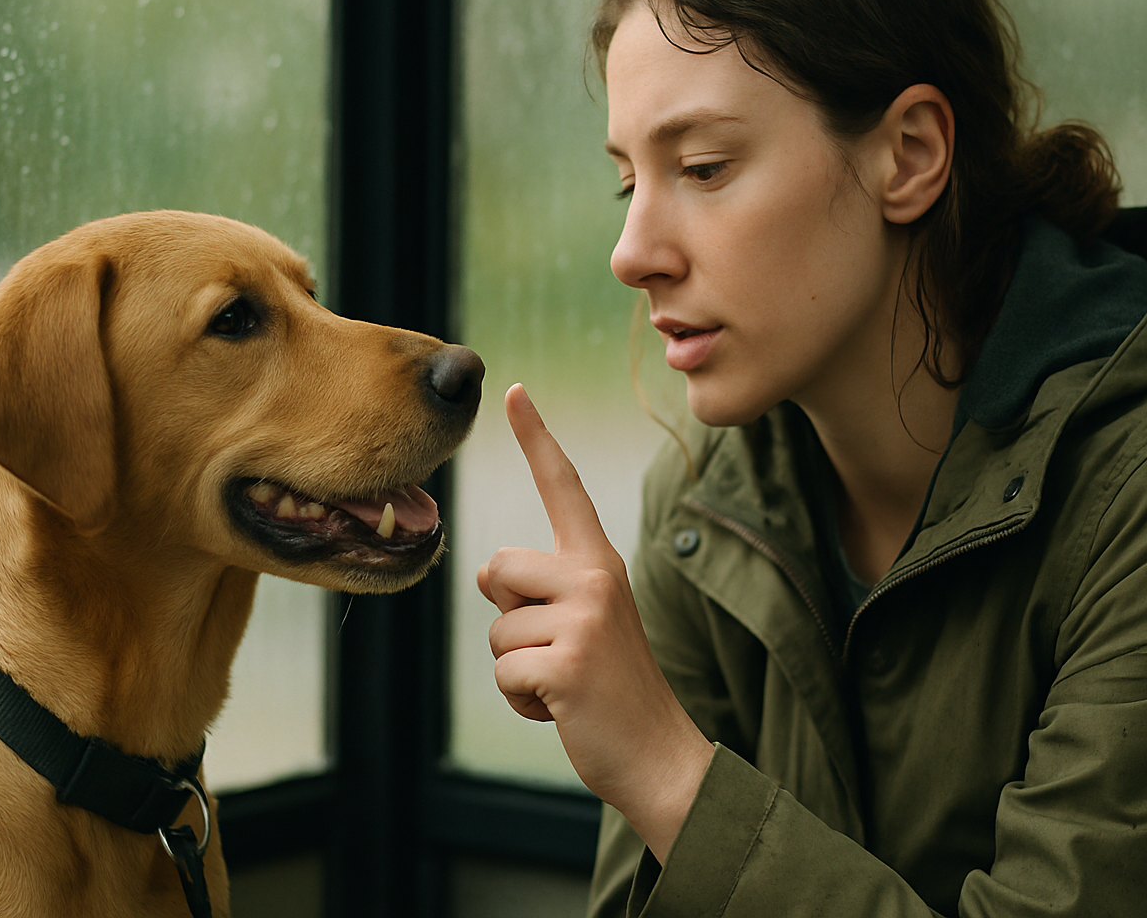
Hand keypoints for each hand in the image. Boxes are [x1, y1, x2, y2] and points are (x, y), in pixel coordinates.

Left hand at [478, 384, 712, 862]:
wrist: (659, 756)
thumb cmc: (611, 689)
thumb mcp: (584, 624)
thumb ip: (544, 589)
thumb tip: (487, 575)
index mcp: (600, 561)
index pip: (563, 487)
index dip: (536, 438)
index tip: (513, 390)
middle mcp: (595, 577)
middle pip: (496, 568)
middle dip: (508, 617)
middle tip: (558, 651)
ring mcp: (584, 618)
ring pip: (496, 627)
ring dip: (516, 668)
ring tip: (564, 684)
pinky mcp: (567, 661)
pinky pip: (504, 671)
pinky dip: (522, 702)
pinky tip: (561, 708)